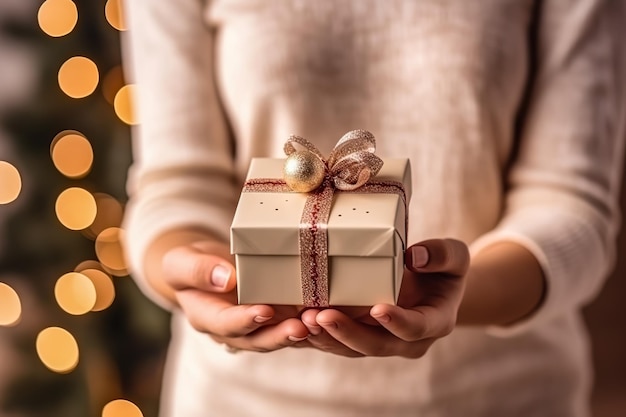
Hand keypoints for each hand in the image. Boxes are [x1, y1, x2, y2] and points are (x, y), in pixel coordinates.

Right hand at [162, 240, 307, 351]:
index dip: (245, 319)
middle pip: (256, 339)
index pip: (226, 323)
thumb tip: (225, 279)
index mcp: (206, 317)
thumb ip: (197, 270)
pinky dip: (306, 322)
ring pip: (276, 335)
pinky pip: (288, 323)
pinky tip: (324, 314)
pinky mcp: (272, 318)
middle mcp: (232, 329)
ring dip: (297, 332)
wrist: (201, 268)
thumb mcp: (181, 262)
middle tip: (301, 327)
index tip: (265, 310)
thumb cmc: (189, 263)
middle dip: (280, 335)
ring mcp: (253, 326)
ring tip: (317, 323)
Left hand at [298, 239, 468, 357]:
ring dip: (327, 337)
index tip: (379, 309)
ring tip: (303, 319)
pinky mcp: (360, 337)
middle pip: (376, 345)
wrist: (432, 286)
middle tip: (322, 316)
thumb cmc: (443, 268)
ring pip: (351, 348)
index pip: (416, 328)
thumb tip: (414, 257)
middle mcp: (407, 340)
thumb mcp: (455, 256)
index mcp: (434, 322)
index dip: (398, 321)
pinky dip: (318, 335)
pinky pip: (337, 342)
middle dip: (348, 332)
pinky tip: (297, 322)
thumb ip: (442, 255)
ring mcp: (382, 341)